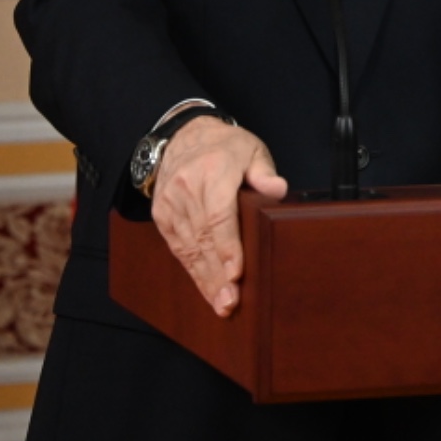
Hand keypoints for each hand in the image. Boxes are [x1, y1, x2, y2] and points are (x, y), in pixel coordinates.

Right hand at [150, 117, 287, 316]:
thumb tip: (278, 190)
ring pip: (189, 248)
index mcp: (212, 171)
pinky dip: (193, 272)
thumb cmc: (225, 147)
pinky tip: (206, 291)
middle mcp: (187, 188)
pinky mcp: (162, 216)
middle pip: (203, 238)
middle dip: (217, 274)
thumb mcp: (251, 149)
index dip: (228, 246)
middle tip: (232, 302)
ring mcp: (171, 204)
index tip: (236, 272)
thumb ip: (264, 172)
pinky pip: (178, 248)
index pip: (218, 214)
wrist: (183, 136)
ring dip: (206, 280)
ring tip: (222, 305)